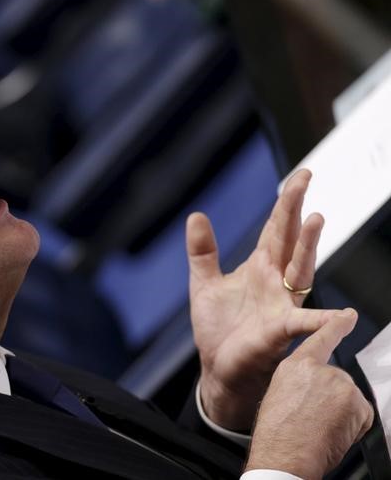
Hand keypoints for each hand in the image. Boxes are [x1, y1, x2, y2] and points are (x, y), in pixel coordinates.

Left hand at [187, 169, 333, 429]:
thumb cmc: (218, 328)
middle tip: (304, 179)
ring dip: (309, 245)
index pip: (276, 229)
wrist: (218, 367)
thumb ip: (203, 251)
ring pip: (300, 269)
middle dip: (296, 209)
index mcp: (260, 267)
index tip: (300, 176)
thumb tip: (196, 215)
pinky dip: (325, 321)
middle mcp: (276, 281)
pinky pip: (305, 323)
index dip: (286, 203)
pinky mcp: (280, 331)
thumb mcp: (204, 283)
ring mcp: (282, 304)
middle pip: (291, 239)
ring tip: (316, 219)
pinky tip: (345, 316)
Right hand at [246, 312, 373, 478]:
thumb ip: (302, 382)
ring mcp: (341, 386)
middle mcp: (321, 370)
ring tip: (319, 427)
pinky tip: (332, 432)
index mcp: (296, 365)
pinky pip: (362, 414)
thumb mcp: (280, 394)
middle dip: (331, 398)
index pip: (321, 338)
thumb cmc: (276, 432)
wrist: (285, 455)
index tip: (347, 315)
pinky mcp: (357, 404)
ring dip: (341, 412)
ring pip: (350, 398)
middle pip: (337, 380)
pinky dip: (353, 425)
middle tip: (312, 417)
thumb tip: (316, 387)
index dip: (336, 325)